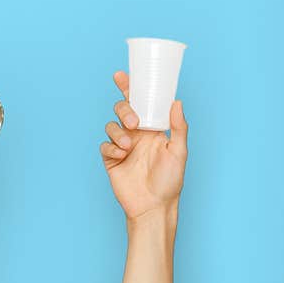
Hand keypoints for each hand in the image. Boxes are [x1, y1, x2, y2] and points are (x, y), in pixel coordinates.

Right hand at [100, 71, 187, 220]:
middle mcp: (136, 134)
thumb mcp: (179, 152)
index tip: (122, 75)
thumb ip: (178, 127)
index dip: (130, 88)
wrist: (153, 206)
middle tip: (134, 123)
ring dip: (118, 132)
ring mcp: (122, 146)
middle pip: (122, 109)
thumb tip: (177, 102)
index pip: (140, 102)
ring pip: (111, 126)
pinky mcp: (111, 159)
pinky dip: (111, 148)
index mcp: (152, 128)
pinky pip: (104, 145)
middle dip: (124, 111)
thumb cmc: (170, 181)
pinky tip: (121, 156)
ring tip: (128, 147)